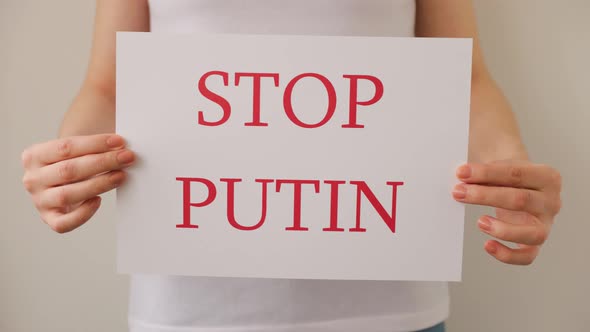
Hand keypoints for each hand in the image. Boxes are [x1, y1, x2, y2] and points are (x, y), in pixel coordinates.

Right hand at [21, 134, 135, 232]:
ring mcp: (40, 201)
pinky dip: (82, 214)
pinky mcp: (50, 219)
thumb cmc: (74, 161)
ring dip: (98, 184)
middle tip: (127, 157)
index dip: (95, 144)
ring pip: (67, 195)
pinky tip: (98, 200)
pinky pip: (64, 223)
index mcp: (33, 155)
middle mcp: (32, 179)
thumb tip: (121, 144)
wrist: (63, 179)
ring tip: (120, 175)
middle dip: (102, 162)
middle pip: (69, 170)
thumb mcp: (77, 148)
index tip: (119, 141)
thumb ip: (93, 145)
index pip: (65, 147)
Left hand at [452, 160, 561, 264]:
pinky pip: (527, 256)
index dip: (487, 173)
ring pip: (531, 233)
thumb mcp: (501, 166)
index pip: (516, 173)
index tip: (461, 173)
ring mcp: (546, 225)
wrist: (522, 186)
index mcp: (547, 177)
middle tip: (459, 193)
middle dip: (485, 196)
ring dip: (502, 229)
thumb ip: (484, 173)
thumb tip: (461, 182)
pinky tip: (488, 245)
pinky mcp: (536, 243)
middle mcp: (551, 202)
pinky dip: (507, 255)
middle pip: (520, 200)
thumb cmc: (509, 177)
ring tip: (479, 222)